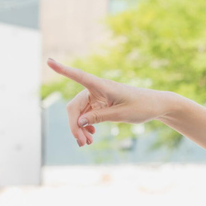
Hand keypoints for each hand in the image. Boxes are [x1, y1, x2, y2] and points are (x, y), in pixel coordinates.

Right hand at [47, 59, 174, 146]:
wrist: (156, 106)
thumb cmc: (142, 106)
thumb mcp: (121, 114)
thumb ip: (100, 117)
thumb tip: (78, 121)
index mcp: (102, 86)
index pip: (79, 76)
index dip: (63, 70)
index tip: (49, 61)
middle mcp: (96, 90)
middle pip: (75, 107)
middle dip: (74, 125)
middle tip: (82, 143)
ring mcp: (97, 98)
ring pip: (79, 114)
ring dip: (80, 128)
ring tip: (87, 143)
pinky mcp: (100, 105)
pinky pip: (86, 115)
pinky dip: (86, 125)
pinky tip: (91, 135)